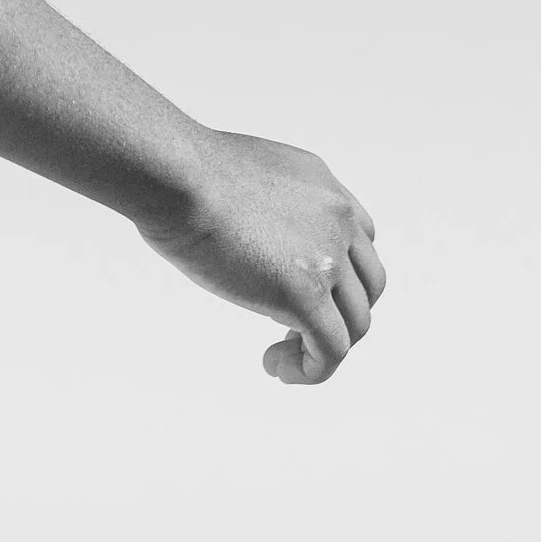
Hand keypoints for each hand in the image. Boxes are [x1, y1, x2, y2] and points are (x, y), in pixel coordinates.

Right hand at [137, 128, 385, 383]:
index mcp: (321, 184)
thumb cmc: (179, 171)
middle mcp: (336, 215)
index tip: (299, 293)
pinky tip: (277, 368)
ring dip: (322, 348)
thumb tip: (245, 238)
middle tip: (292, 331)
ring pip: (355, 323)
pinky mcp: (307, 294)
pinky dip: (312, 370)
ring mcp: (327, 256)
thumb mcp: (242, 176)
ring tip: (279, 358)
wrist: (174, 175)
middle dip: (338, 315)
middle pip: (367, 285)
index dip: (338, 278)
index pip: (359, 241)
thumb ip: (261, 205)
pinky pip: (332, 350)